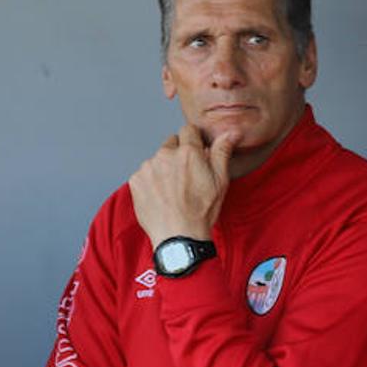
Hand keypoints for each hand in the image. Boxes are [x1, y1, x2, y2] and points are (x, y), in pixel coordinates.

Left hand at [129, 124, 239, 248]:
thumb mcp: (220, 181)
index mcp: (188, 152)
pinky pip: (145, 174)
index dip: (194, 141)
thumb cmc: (202, 210)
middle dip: (178, 155)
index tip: (197, 153)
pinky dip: (152, 182)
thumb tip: (230, 132)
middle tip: (187, 177)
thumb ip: (222, 152)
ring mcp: (148, 167)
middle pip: (171, 144)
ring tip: (174, 191)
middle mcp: (165, 155)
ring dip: (164, 169)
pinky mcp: (136, 180)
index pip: (188, 130)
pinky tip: (162, 196)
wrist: (179, 235)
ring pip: (157, 160)